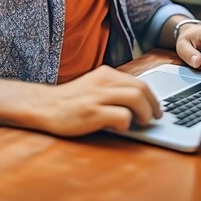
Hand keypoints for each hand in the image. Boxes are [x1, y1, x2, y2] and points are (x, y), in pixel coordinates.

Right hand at [0, 66, 160, 136]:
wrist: (45, 106)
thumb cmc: (71, 100)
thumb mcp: (94, 86)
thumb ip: (112, 88)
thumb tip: (138, 101)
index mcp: (106, 73)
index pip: (139, 81)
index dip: (152, 97)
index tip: (156, 108)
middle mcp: (104, 81)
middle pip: (141, 88)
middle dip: (153, 105)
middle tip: (155, 118)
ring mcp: (98, 96)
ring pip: (135, 98)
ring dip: (144, 113)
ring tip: (142, 123)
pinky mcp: (93, 112)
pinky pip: (121, 115)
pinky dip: (127, 123)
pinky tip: (121, 127)